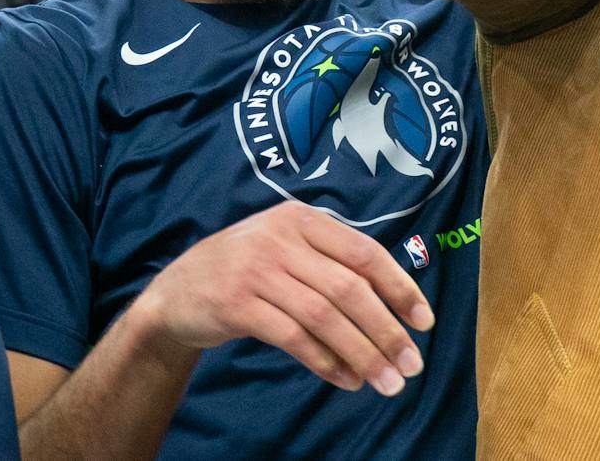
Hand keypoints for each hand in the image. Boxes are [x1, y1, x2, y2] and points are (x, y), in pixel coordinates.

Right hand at [130, 201, 433, 394]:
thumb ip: (332, 263)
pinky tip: (346, 379)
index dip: (400, 287)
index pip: (366, 252)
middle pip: (349, 288)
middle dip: (386, 329)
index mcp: (304, 218)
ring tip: (386, 381)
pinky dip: (325, 361)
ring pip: (324, 316)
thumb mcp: (287, 248)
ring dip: (362, 352)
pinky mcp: (236, 304)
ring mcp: (257, 270)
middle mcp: (281, 237)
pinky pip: (293, 337)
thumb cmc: (247, 270)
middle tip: (411, 365)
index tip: (424, 322)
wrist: (174, 292)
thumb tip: (395, 308)